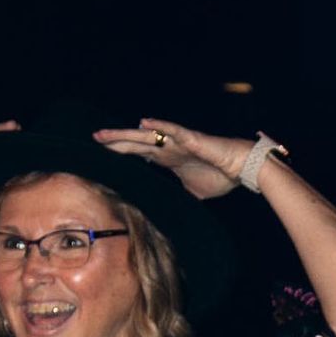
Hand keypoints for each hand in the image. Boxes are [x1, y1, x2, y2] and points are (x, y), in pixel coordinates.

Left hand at [94, 120, 247, 200]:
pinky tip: (143, 122)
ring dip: (126, 134)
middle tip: (94, 139)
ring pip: (147, 135)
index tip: (102, 155)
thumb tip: (170, 214)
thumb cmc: (221, 176)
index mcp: (168, 159)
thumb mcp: (193, 193)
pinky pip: (173, 130)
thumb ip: (179, 197)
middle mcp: (170, 147)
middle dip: (115, 141)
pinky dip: (159, 125)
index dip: (121, 153)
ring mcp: (178, 141)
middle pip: (136, 143)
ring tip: (106, 133)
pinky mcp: (191, 139)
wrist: (241, 169)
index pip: (139, 154)